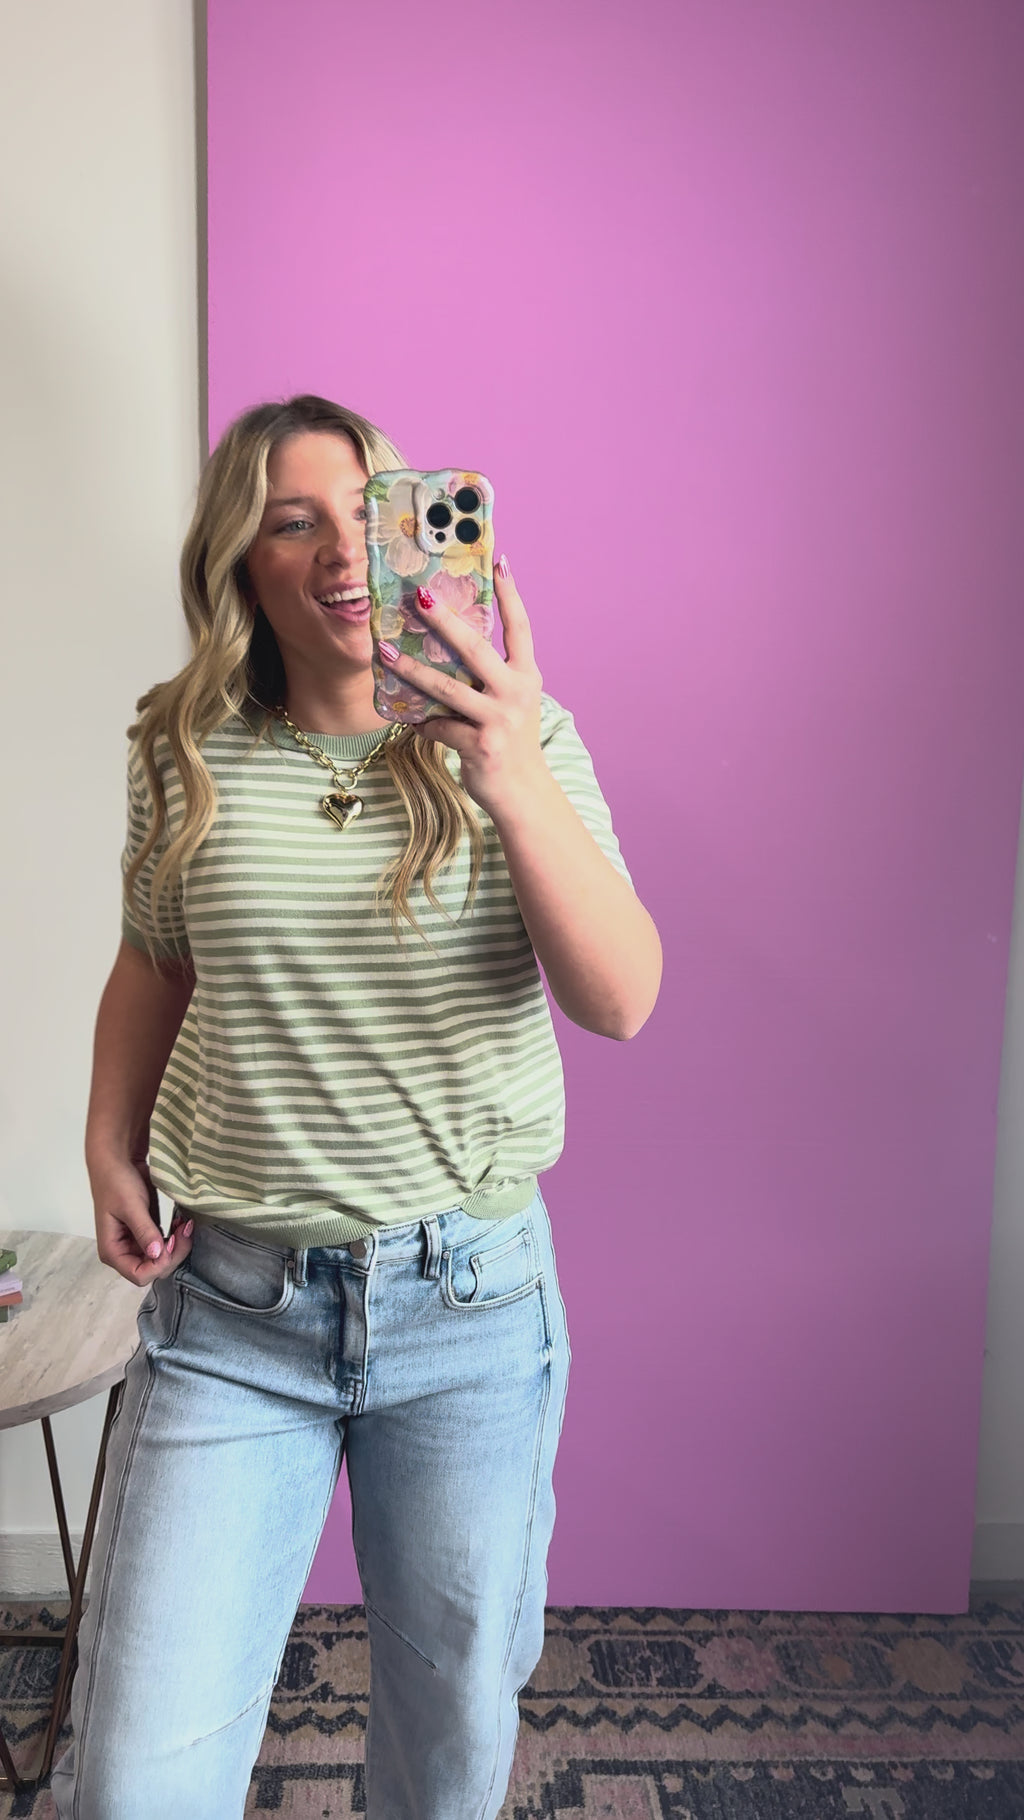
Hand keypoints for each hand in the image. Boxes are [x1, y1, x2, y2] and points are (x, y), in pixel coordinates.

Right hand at [89, 1155, 193, 1286]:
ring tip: (185, 1225)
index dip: (159, 1264)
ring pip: (162, 1259)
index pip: (139, 1275)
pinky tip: (181, 1224)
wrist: (117, 1160)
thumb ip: (144, 1231)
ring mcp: (136, 1243)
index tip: (171, 1240)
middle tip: (185, 1230)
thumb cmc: (117, 1182)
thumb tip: (156, 1254)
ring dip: (177, 1246)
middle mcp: (123, 1252)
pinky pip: (164, 1245)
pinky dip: (175, 1237)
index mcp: (112, 1251)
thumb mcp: (131, 1206)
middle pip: (154, 1269)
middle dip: (172, 1254)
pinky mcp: (147, 1232)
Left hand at [378, 556, 546, 819]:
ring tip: (385, 653)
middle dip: (444, 620)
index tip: (499, 560)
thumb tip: (450, 645)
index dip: (510, 594)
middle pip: (475, 647)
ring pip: (447, 687)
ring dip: (412, 670)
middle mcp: (515, 692)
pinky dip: (420, 724)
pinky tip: (407, 721)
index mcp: (525, 676)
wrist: (524, 791)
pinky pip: (439, 727)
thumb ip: (492, 675)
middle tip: (418, 596)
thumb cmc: (511, 741)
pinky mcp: (480, 745)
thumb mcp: (512, 702)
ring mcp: (498, 719)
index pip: (520, 627)